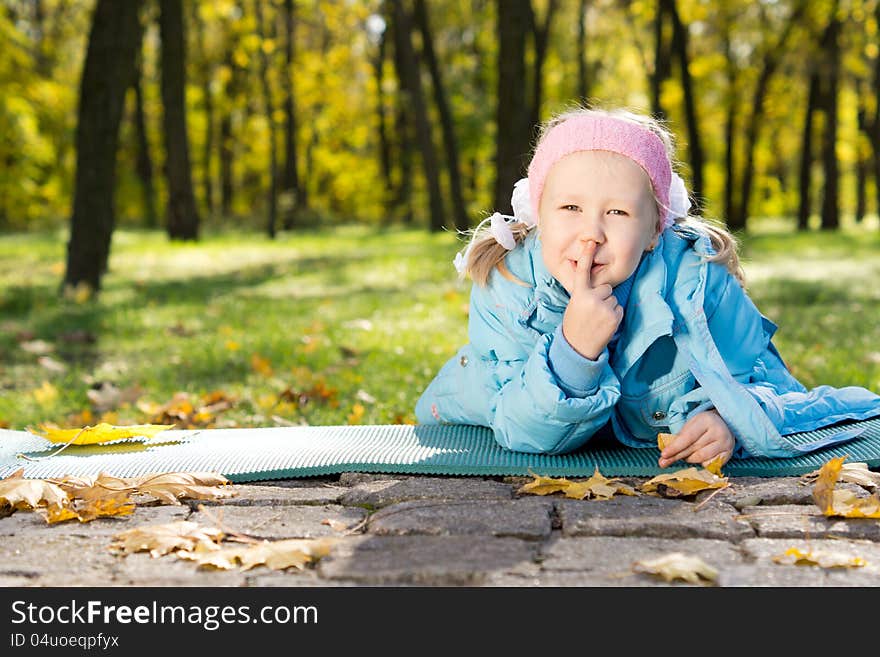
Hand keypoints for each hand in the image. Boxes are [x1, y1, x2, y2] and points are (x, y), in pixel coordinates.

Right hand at [560, 241, 623, 359]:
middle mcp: (591, 298)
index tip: (590, 242)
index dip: (586, 256)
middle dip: (602, 296)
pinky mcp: (614, 316)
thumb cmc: (575, 324)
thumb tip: (601, 288)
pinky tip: (604, 323)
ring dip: (608, 306)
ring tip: (598, 318)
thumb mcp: (574, 305)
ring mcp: (604, 307)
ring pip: (613, 298)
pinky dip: (614, 315)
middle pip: (605, 287)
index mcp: (579, 294)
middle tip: (592, 310)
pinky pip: (619, 308)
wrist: (577, 346)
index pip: (583, 271)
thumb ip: (585, 294)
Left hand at [658, 409, 734, 467]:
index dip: (675, 447)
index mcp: (706, 420)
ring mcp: (726, 443)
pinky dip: (701, 463)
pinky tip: (700, 456)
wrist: (725, 424)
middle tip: (663, 462)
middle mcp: (718, 431)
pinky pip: (709, 464)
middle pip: (693, 448)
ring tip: (686, 455)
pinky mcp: (729, 454)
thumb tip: (664, 456)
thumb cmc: (704, 426)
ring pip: (700, 458)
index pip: (688, 437)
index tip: (664, 454)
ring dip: (689, 459)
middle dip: (677, 456)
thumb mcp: (691, 425)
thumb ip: (678, 439)